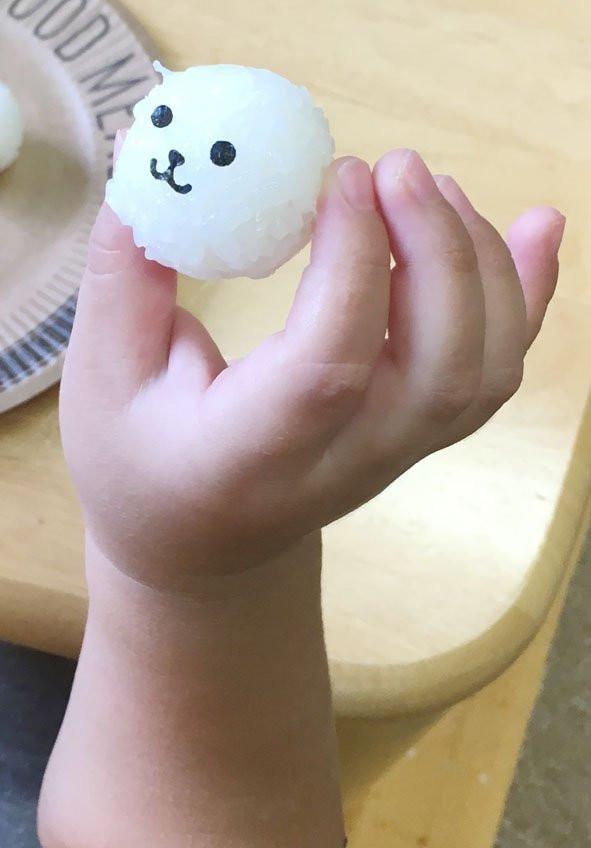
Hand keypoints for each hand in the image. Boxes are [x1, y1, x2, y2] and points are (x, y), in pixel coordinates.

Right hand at [61, 142, 563, 586]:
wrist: (205, 544)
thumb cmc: (144, 462)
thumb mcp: (105, 376)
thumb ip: (126, 274)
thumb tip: (151, 154)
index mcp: (253, 454)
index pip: (331, 367)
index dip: (350, 265)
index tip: (336, 178)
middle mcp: (346, 463)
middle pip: (438, 368)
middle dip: (435, 251)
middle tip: (398, 166)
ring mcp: (398, 454)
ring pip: (483, 370)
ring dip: (481, 265)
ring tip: (431, 187)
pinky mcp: (423, 435)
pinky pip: (499, 373)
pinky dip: (528, 296)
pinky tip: (536, 227)